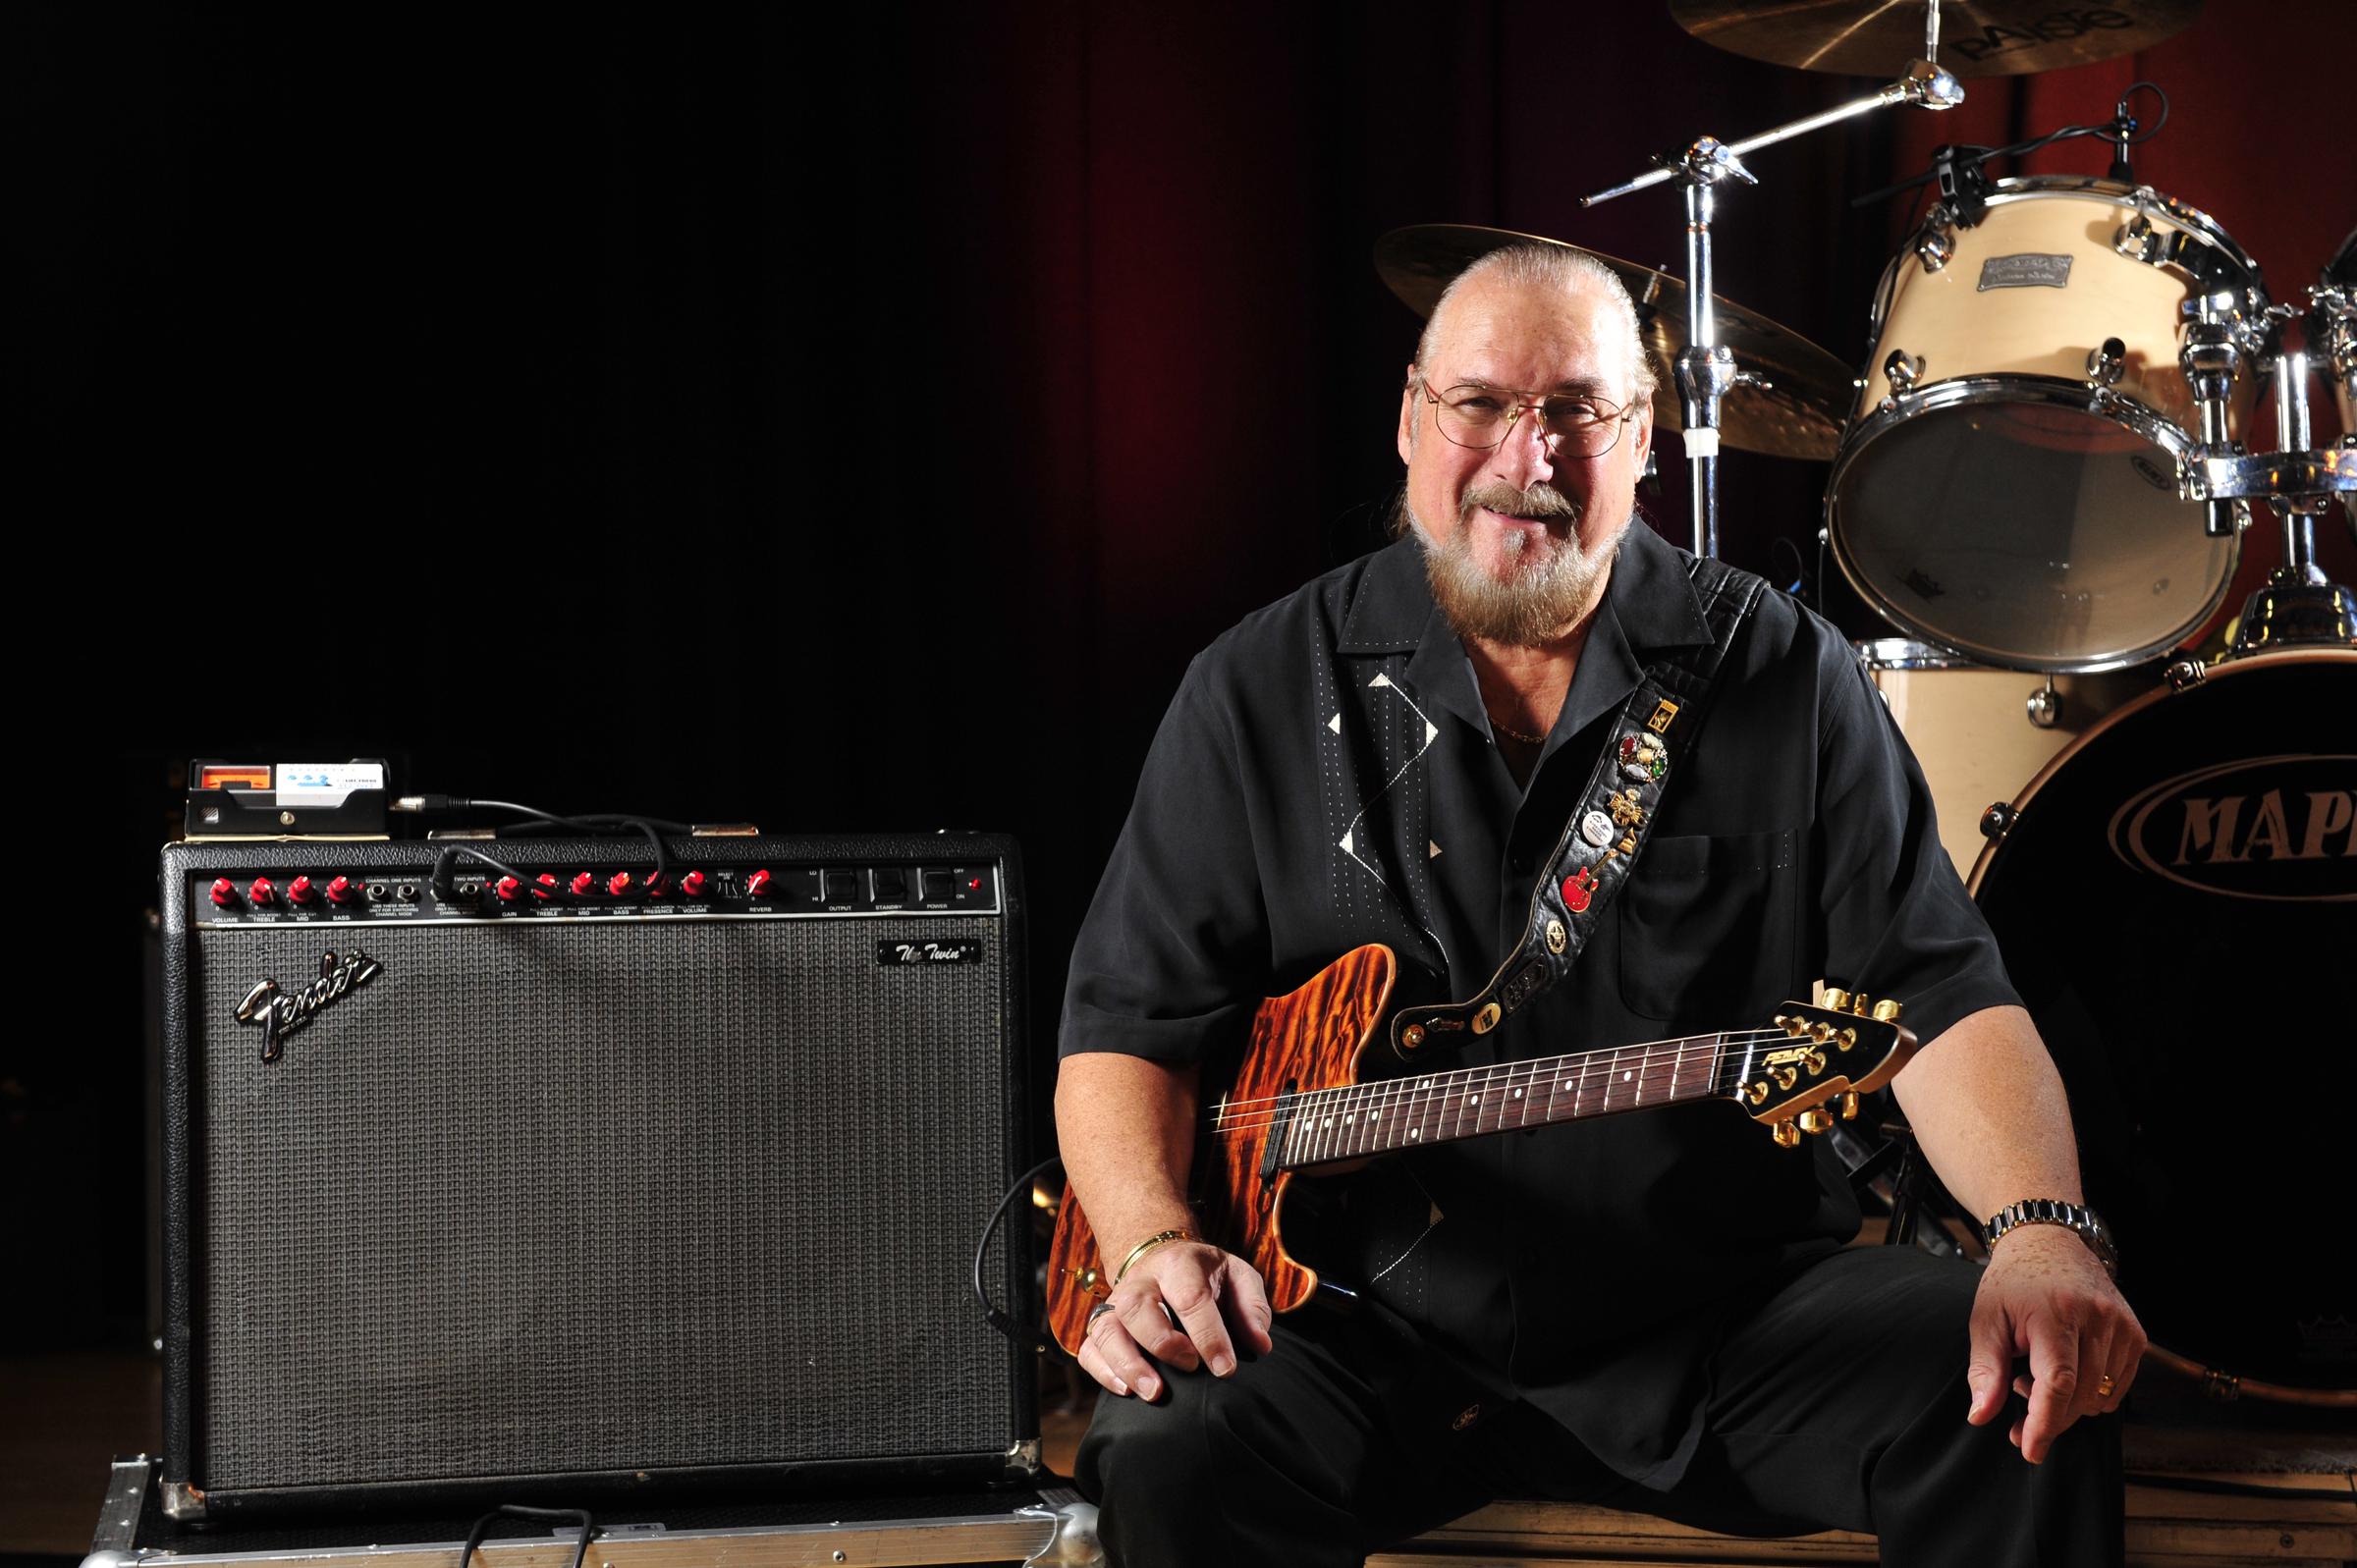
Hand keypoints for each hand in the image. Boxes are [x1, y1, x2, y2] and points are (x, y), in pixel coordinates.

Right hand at [1075, 1239, 1274, 1400]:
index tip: (1225, 1369)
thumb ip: (1252, 1307)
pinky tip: (1126, 1391)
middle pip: (1136, 1307)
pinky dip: (1103, 1372)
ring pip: (1106, 1329)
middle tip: (1190, 1369)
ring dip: (1127, 1363)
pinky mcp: (1100, 1326)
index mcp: (1179, 1264)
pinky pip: (1089, 1349)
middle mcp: (1140, 1282)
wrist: (1161, 1256)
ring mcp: (1115, 1303)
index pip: (1189, 1297)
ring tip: (1154, 1393)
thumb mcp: (1238, 1276)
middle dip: (1162, 1342)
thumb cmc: (1205, 1275)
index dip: (1208, 1335)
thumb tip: (1260, 1345)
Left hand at [1965, 1223, 2144, 1461]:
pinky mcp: (2136, 1334)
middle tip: (2018, 1415)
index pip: (2057, 1382)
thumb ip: (1985, 1370)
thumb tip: (1980, 1416)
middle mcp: (2095, 1318)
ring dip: (2068, 1403)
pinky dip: (2091, 1394)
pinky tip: (2067, 1371)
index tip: (2030, 1450)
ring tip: (2038, 1374)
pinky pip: (2117, 1388)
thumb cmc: (2012, 1283)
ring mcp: (2121, 1325)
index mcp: (2054, 1313)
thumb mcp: (1986, 1320)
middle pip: (2079, 1397)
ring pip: (2099, 1398)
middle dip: (2048, 1418)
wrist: (2049, 1242)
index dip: (2045, 1423)